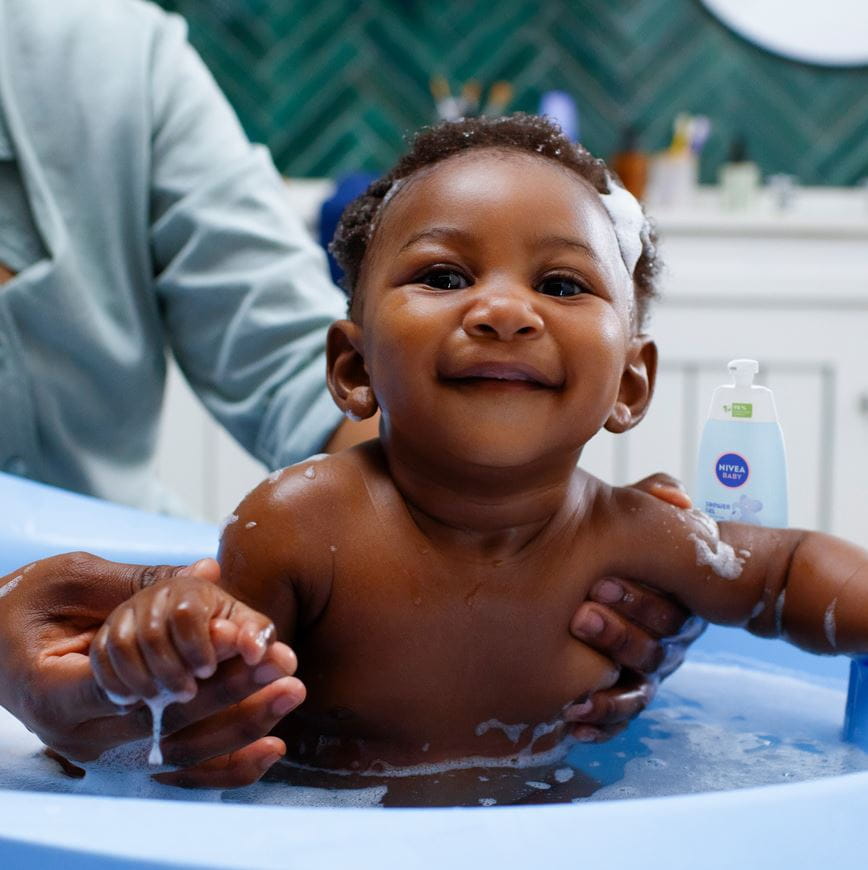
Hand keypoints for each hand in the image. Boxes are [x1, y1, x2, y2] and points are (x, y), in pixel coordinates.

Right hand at [0, 553, 303, 786]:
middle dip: (235, 696)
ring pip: (181, 753)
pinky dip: (226, 765)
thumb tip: (209, 571)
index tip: (247, 647)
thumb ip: (137, 582)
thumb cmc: (25, 607)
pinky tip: (270, 750)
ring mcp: (102, 753)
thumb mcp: (72, 580)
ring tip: (290, 696)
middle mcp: (81, 736)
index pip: (140, 690)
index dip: (201, 671)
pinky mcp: (121, 754)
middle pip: (169, 725)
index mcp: (58, 692)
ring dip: (242, 727)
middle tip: (287, 671)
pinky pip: (179, 770)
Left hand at [565, 473, 704, 740]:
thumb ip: (654, 498)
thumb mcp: (642, 517)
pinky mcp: (621, 692)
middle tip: (578, 617)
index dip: (636, 598)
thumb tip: (674, 494)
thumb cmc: (631, 542)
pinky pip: (618, 716)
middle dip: (616, 636)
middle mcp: (665, 641)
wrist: (611, 574)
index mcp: (675, 603)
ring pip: (636, 692)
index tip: (597, 581)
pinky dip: (601, 724)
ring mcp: (644, 670)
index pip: (669, 610)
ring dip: (607, 694)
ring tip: (575, 696)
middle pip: (653, 652)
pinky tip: (575, 726)